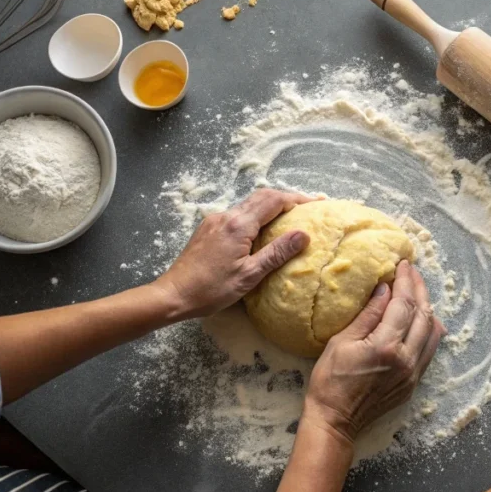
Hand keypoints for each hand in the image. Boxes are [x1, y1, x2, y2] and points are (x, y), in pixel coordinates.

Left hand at [153, 189, 313, 318]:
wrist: (173, 294)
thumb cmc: (211, 289)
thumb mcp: (250, 275)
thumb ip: (277, 252)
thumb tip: (303, 234)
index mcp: (239, 225)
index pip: (274, 200)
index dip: (297, 199)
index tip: (317, 203)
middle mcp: (226, 215)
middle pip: (262, 197)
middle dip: (287, 198)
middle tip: (308, 206)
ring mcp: (215, 220)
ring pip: (249, 204)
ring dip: (271, 206)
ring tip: (290, 216)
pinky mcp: (208, 228)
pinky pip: (238, 214)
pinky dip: (256, 215)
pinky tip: (263, 229)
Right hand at [303, 260, 446, 442]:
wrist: (335, 420)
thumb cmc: (330, 381)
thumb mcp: (341, 342)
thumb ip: (368, 315)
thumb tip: (385, 289)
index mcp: (386, 346)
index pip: (403, 304)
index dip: (405, 281)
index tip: (403, 265)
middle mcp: (406, 359)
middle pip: (423, 315)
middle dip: (419, 289)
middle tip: (412, 272)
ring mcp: (413, 373)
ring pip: (432, 332)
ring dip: (427, 308)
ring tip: (419, 291)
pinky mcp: (414, 383)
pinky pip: (429, 350)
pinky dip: (429, 330)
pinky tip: (424, 319)